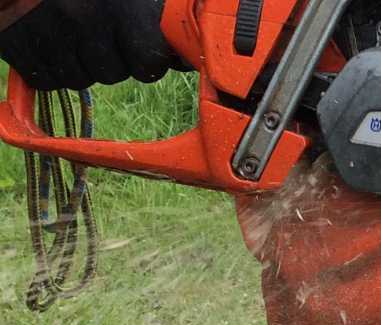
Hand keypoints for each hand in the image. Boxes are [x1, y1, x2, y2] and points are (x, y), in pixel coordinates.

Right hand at [0, 0, 184, 89]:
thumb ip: (156, 18)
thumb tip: (184, 60)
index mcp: (122, 6)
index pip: (149, 63)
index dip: (148, 61)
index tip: (143, 51)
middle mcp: (86, 21)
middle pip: (114, 74)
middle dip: (113, 60)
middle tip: (102, 35)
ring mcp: (49, 34)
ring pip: (80, 80)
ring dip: (82, 65)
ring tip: (74, 34)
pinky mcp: (17, 45)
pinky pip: (46, 81)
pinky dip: (50, 68)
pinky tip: (50, 42)